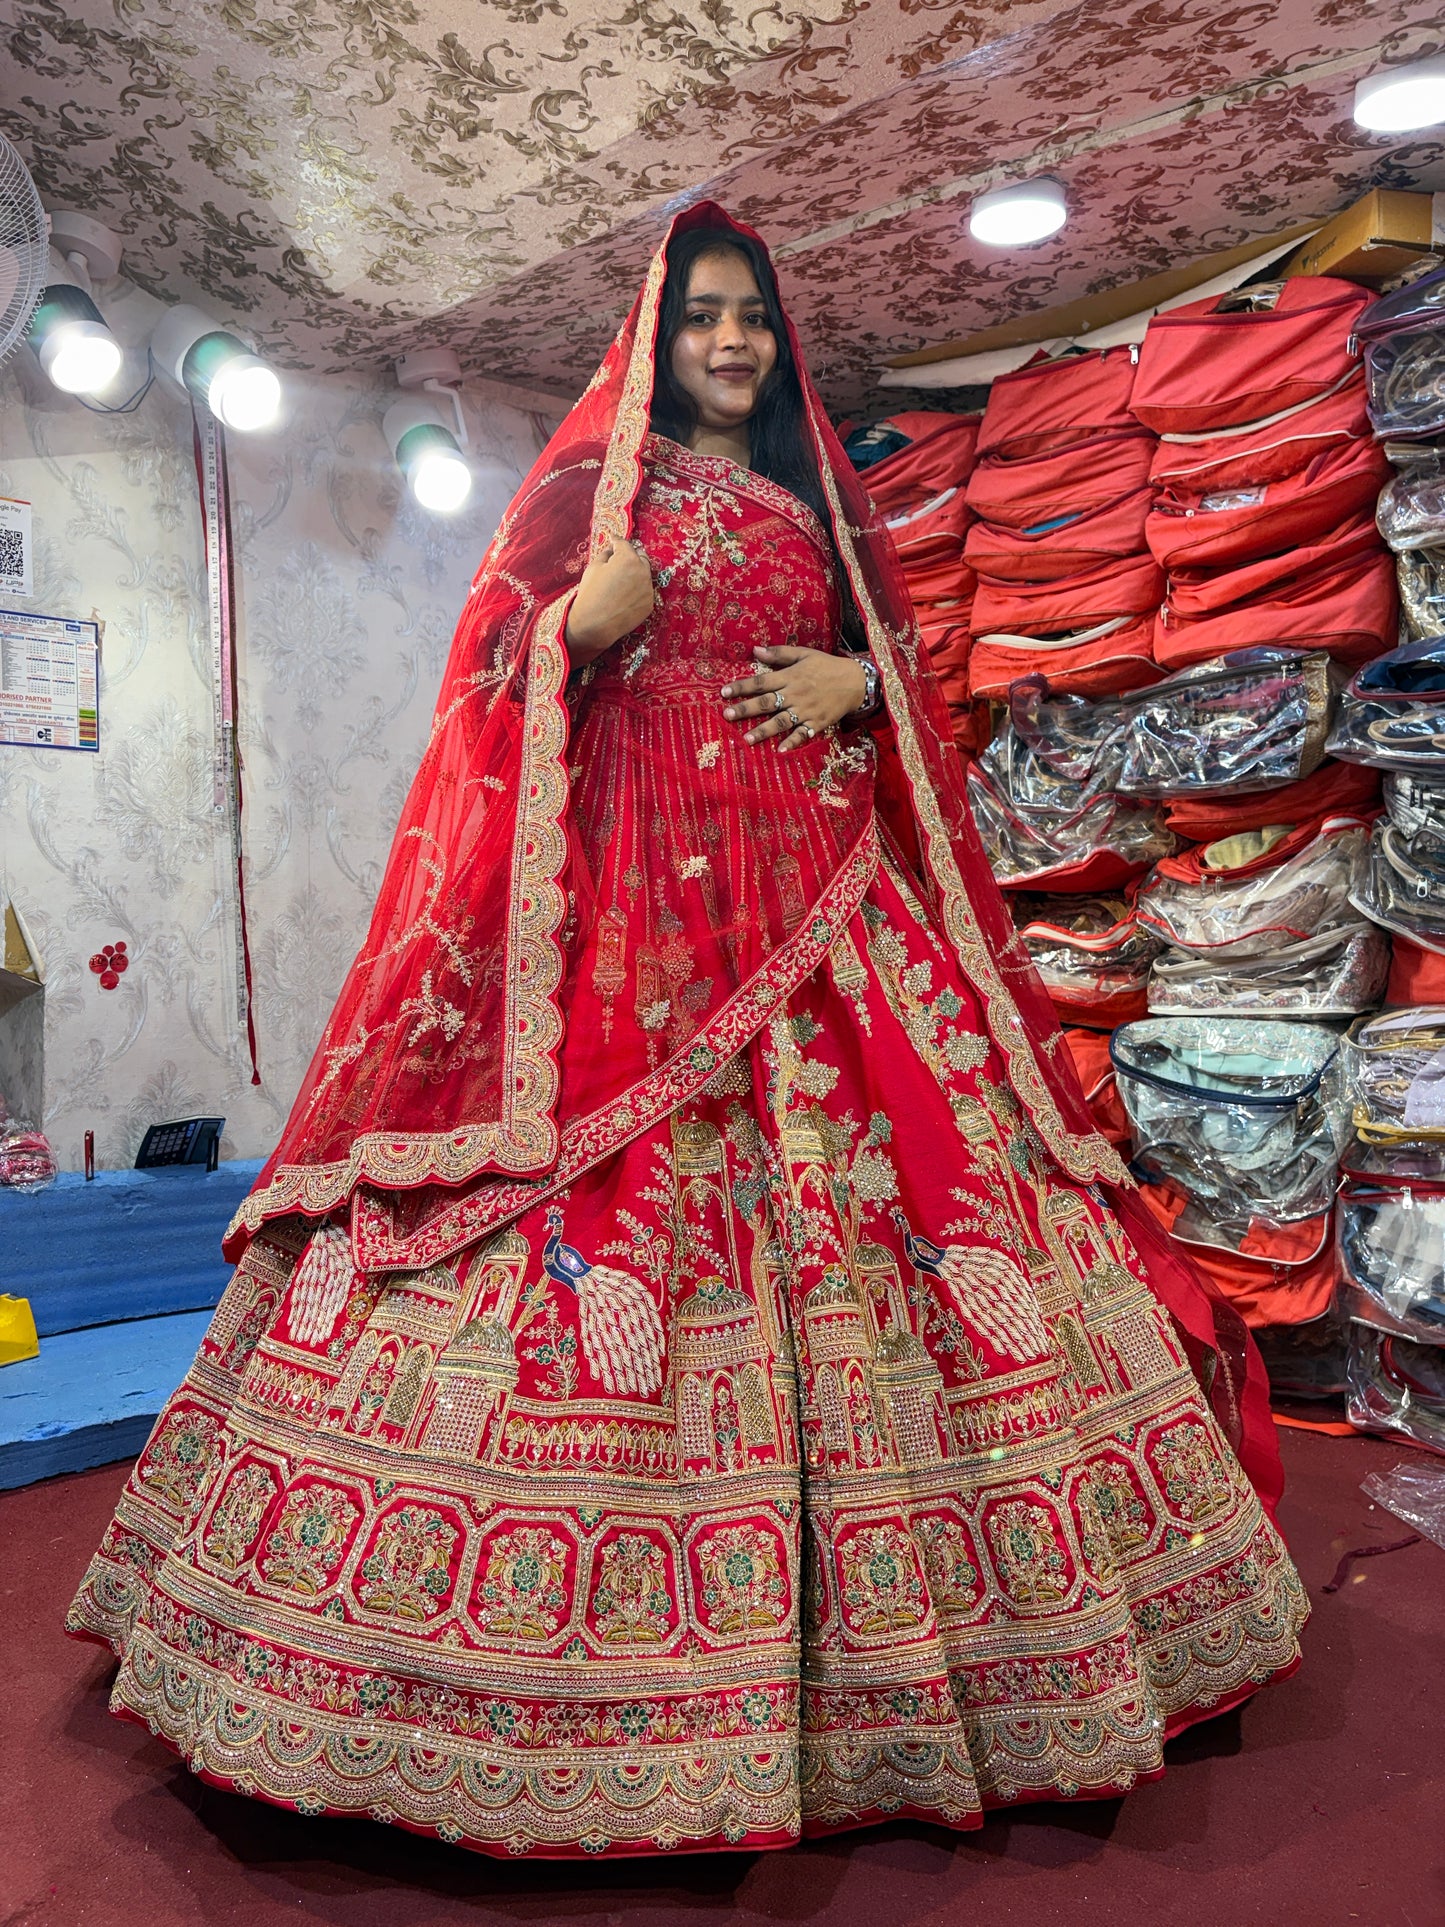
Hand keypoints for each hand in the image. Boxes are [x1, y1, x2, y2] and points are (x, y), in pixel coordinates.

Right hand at [565, 539, 654, 661]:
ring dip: (635, 573)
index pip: (624, 544)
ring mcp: (648, 589)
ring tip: (621, 580)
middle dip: (630, 555)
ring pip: (644, 575)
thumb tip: (612, 548)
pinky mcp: (649, 604)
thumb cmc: (591, 594)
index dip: (616, 541)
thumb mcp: (594, 568)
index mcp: (629, 559)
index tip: (613, 539)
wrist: (595, 625)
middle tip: (619, 560)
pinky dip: (637, 590)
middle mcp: (643, 571)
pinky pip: (644, 591)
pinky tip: (624, 596)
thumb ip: (606, 553)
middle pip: (640, 557)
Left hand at [721, 645, 867, 750]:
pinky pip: (802, 734)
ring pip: (781, 721)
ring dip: (763, 730)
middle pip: (766, 703)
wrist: (855, 681)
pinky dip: (792, 742)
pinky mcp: (816, 723)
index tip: (724, 693)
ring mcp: (806, 710)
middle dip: (746, 709)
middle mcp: (795, 694)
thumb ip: (779, 653)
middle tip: (727, 716)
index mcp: (790, 676)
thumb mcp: (804, 654)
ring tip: (746, 739)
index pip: (761, 682)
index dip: (742, 687)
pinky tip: (779, 750)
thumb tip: (755, 650)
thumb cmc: (827, 666)